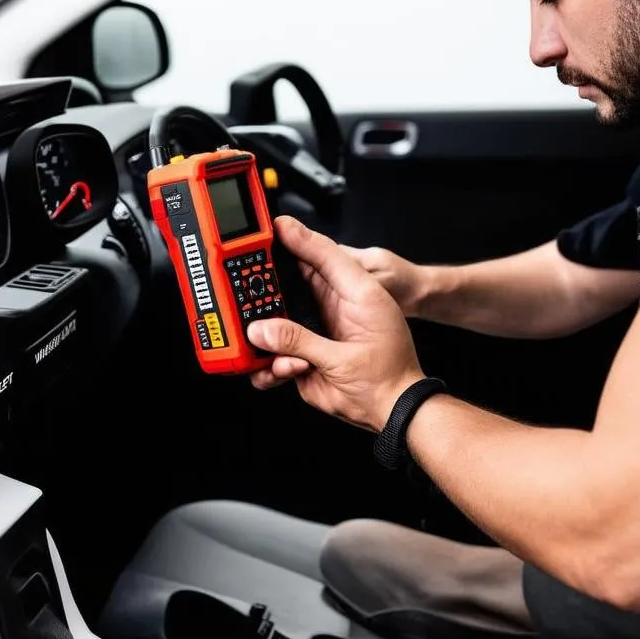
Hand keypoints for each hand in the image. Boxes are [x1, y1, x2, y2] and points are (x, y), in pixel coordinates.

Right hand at [246, 216, 425, 431]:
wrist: (393, 412)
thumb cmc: (389, 377)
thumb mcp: (343, 359)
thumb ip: (300, 341)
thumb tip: (262, 329)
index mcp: (354, 294)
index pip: (322, 255)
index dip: (297, 238)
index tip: (271, 227)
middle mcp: (334, 306)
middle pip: (292, 282)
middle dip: (267, 286)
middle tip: (246, 290)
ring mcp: (319, 330)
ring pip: (279, 318)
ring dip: (267, 332)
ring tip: (266, 345)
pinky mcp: (307, 354)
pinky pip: (277, 353)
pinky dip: (270, 363)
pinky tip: (282, 370)